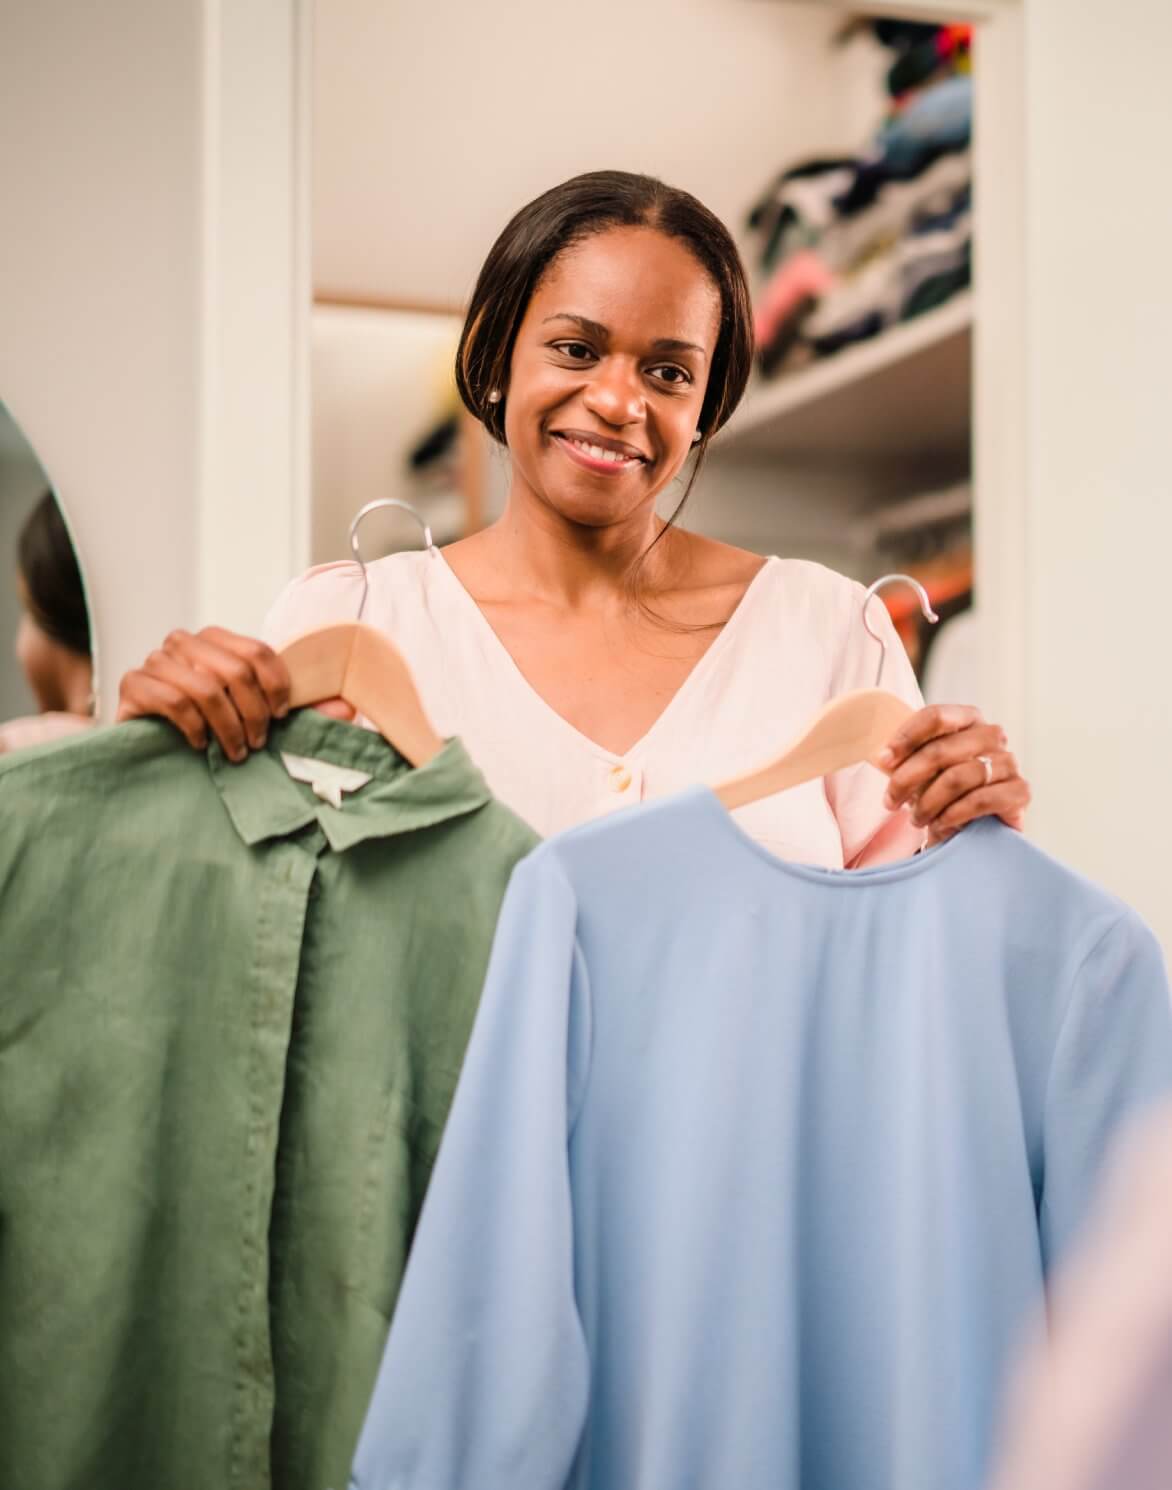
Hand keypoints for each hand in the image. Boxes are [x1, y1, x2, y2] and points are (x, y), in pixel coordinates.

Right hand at [116, 626, 354, 761]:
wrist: (150, 750)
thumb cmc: (210, 729)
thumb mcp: (259, 718)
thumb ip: (302, 712)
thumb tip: (348, 708)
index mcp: (217, 640)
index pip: (258, 651)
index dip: (276, 687)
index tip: (282, 718)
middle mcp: (185, 642)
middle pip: (235, 669)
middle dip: (254, 713)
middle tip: (257, 744)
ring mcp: (156, 660)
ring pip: (204, 686)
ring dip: (227, 726)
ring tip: (234, 752)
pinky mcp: (133, 684)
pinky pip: (171, 700)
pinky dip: (194, 727)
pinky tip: (200, 746)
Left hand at [878, 704, 1029, 845]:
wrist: (973, 828)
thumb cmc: (941, 791)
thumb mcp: (920, 770)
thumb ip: (906, 757)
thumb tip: (882, 757)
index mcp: (967, 718)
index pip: (935, 716)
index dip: (905, 737)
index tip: (883, 760)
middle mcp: (991, 735)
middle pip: (941, 750)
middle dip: (908, 779)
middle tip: (890, 801)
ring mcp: (1009, 762)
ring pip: (958, 777)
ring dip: (928, 803)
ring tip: (916, 819)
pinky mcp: (1020, 791)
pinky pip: (980, 799)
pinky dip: (953, 814)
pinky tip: (939, 824)